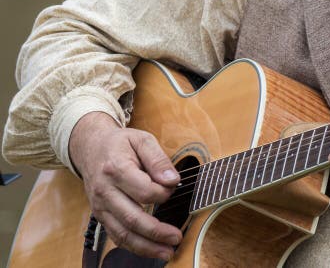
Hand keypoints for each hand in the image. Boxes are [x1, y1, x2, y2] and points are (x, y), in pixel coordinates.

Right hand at [68, 112, 181, 260]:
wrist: (90, 147)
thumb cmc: (120, 143)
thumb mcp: (142, 140)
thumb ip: (158, 159)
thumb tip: (173, 180)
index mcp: (116, 169)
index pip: (143, 191)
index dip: (163, 193)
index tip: (174, 187)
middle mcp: (104, 191)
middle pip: (132, 218)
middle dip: (156, 232)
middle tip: (177, 237)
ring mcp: (100, 206)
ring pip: (122, 233)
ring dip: (146, 247)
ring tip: (167, 252)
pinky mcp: (100, 216)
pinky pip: (115, 236)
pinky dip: (133, 246)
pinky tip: (149, 250)